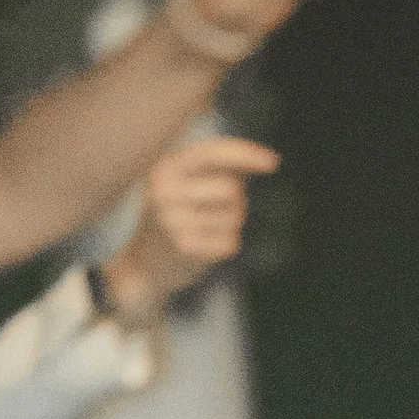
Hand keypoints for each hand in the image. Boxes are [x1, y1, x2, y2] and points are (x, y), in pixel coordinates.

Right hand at [97, 136, 278, 324]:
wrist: (144, 264)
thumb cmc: (176, 216)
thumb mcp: (185, 184)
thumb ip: (219, 168)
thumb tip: (267, 159)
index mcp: (164, 169)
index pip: (213, 153)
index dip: (246, 154)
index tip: (274, 162)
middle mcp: (165, 191)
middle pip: (232, 189)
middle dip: (235, 201)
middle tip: (212, 212)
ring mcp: (173, 221)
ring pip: (235, 216)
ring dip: (230, 224)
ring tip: (204, 229)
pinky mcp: (186, 248)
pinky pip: (231, 241)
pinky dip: (225, 245)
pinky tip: (203, 247)